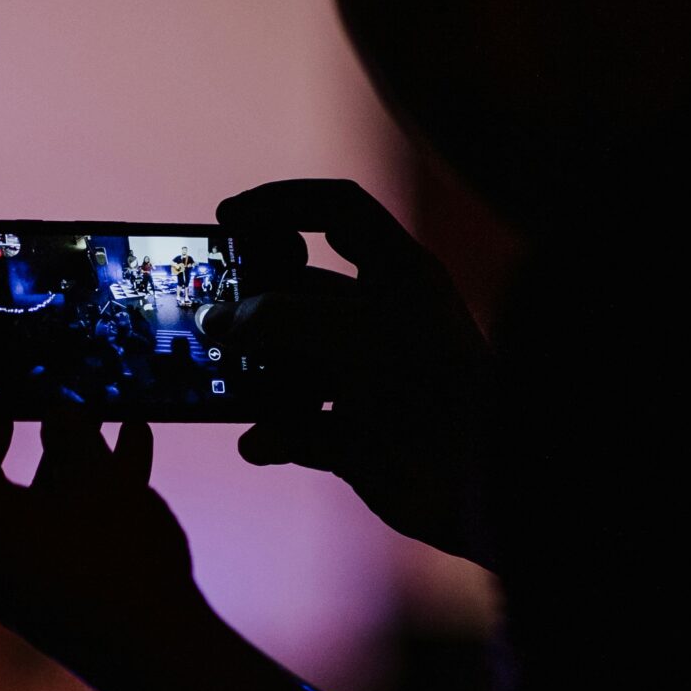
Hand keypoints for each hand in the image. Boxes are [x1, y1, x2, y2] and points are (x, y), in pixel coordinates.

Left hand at [0, 322, 204, 684]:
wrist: (166, 662)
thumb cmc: (127, 566)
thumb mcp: (101, 481)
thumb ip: (71, 436)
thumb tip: (61, 416)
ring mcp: (10, 575)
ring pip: (20, 491)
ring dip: (52, 448)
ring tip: (82, 399)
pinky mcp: (44, 590)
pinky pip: (50, 522)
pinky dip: (79, 487)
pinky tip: (129, 444)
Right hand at [218, 179, 499, 567]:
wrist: (481, 487)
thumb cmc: (432, 391)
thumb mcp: (352, 333)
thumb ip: (277, 318)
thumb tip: (220, 320)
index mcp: (399, 275)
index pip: (337, 212)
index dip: (281, 203)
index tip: (226, 217)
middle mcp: (383, 321)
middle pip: (299, 294)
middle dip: (253, 306)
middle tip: (209, 316)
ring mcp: (369, 380)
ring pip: (291, 365)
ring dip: (255, 376)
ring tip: (221, 380)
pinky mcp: (357, 438)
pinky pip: (299, 428)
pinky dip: (274, 435)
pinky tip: (258, 443)